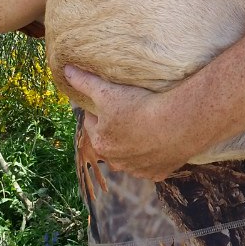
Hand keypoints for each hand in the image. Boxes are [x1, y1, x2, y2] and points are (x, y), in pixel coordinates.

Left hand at [64, 65, 191, 180]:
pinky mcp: (157, 174)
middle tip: (131, 112)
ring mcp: (137, 170)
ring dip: (133, 145)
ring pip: (130, 156)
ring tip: (146, 126)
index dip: (101, 109)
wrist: (178, 123)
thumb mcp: (108, 91)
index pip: (92, 122)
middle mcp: (115, 162)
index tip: (113, 99)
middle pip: (111, 142)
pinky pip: (151, 165)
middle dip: (116, 130)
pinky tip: (160, 142)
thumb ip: (85, 82)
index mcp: (100, 142)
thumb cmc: (140, 106)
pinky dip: (153, 156)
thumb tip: (66, 71)